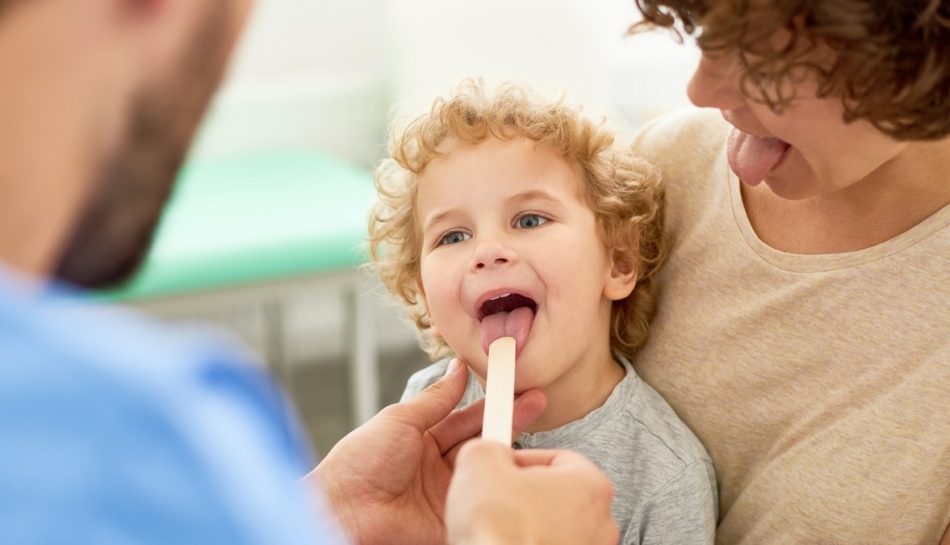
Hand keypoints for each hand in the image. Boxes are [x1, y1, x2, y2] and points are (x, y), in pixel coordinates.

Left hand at [304, 359, 546, 544]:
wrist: (345, 510)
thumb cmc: (359, 463)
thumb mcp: (399, 420)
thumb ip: (435, 398)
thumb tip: (457, 369)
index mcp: (423, 442)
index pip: (467, 419)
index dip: (491, 403)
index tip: (516, 386)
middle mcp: (439, 469)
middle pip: (483, 443)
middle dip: (511, 421)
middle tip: (539, 400)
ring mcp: (448, 496)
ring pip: (488, 471)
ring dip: (511, 452)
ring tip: (534, 428)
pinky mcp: (454, 521)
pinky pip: (483, 503)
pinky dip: (501, 490)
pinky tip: (520, 473)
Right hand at [446, 441, 618, 544]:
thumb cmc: (500, 531)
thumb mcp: (479, 462)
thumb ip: (489, 448)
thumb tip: (486, 451)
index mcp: (590, 486)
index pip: (556, 458)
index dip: (521, 460)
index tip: (502, 466)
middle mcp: (600, 523)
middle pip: (558, 494)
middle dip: (526, 493)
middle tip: (497, 496)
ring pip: (554, 526)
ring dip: (528, 522)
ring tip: (499, 526)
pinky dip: (529, 544)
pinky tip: (506, 544)